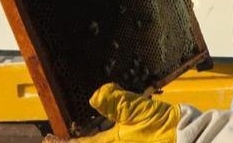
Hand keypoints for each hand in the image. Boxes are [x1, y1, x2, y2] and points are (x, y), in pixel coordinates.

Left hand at [45, 83, 180, 141]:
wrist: (185, 138)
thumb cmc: (163, 127)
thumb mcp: (139, 110)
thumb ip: (117, 102)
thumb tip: (96, 94)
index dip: (60, 142)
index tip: (47, 139)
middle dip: (76, 140)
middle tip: (61, 137)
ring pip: (102, 141)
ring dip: (93, 137)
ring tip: (85, 133)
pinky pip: (117, 141)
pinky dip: (110, 137)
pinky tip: (112, 132)